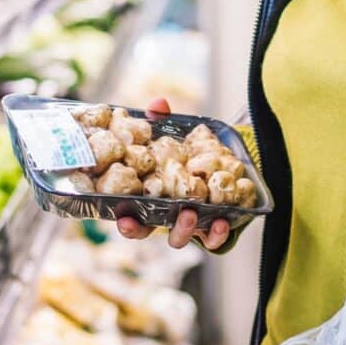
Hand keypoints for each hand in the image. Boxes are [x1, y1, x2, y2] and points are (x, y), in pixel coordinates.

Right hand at [115, 96, 231, 251]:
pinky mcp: (209, 227)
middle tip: (149, 220)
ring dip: (183, 229)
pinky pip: (211, 239)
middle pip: (147, 231)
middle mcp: (160, 214)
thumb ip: (160, 121)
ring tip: (191, 212)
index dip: (124, 222)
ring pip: (177, 237)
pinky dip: (215, 234)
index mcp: (144, 196)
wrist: (219, 164)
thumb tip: (159, 105)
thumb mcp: (168, 135)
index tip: (124, 220)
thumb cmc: (181, 152)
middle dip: (146, 230)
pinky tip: (221, 220)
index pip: (127, 215)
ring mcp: (184, 223)